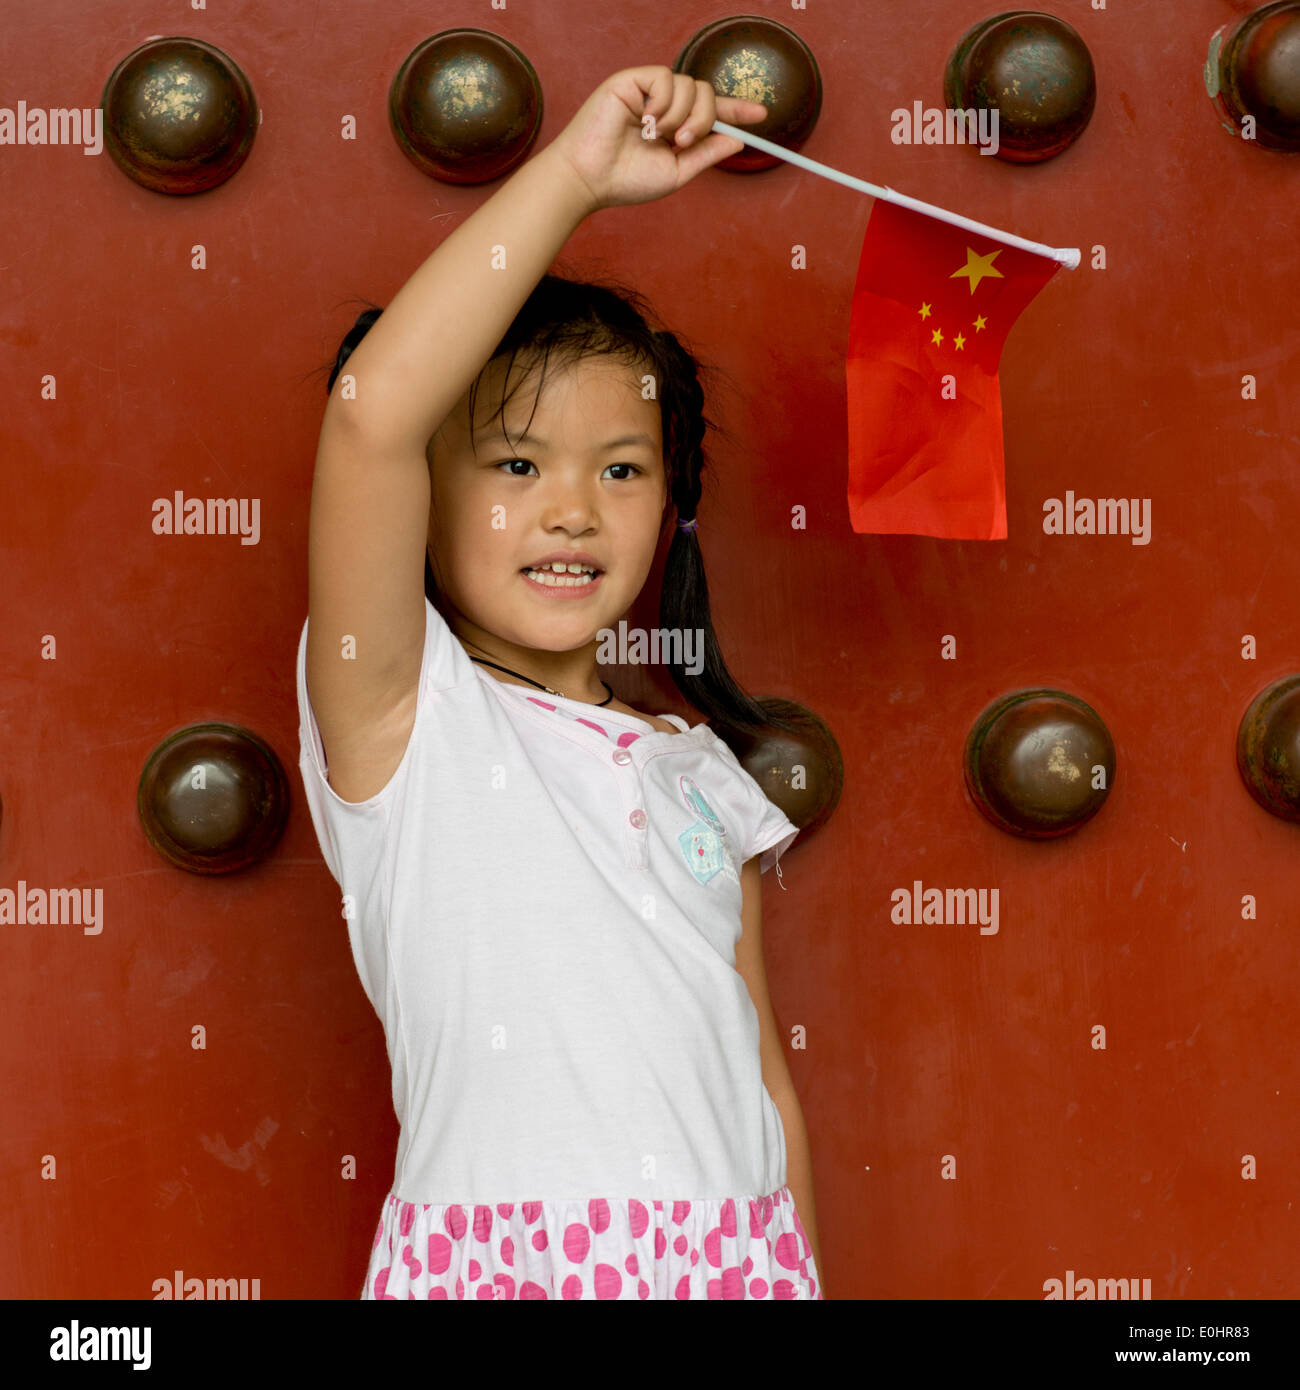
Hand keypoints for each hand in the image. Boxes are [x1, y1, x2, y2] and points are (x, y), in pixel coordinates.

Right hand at [547, 66, 766, 213]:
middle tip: (683, 142)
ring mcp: (648, 92)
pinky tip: (646, 120)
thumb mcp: (677, 172)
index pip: (712, 111)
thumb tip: (738, 139)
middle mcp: (664, 106)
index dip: (737, 110)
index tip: (762, 115)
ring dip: (681, 115)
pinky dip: (663, 102)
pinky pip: (666, 77)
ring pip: (689, 84)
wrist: (591, 179)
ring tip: (656, 135)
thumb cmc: (626, 180)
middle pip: (706, 93)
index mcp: (675, 127)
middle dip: (705, 118)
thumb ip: (707, 154)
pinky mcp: (633, 80)